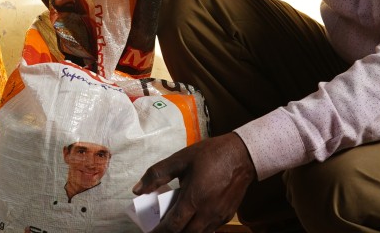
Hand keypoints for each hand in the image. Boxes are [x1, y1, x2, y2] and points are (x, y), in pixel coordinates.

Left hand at [133, 133, 256, 232]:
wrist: (243, 155)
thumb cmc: (211, 155)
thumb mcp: (181, 159)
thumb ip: (157, 174)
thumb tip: (137, 190)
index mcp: (193, 199)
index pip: (172, 227)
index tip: (150, 232)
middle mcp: (206, 213)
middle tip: (161, 228)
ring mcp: (219, 217)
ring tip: (176, 226)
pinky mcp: (227, 216)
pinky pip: (210, 230)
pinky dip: (198, 230)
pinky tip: (192, 221)